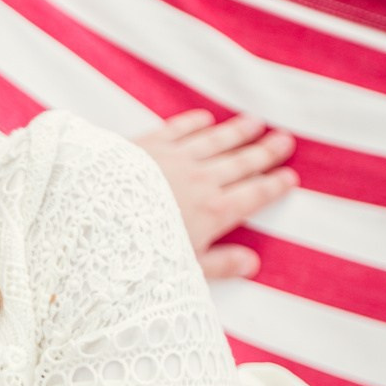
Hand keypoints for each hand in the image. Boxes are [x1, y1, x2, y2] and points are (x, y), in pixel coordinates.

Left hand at [133, 110, 296, 280]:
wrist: (95, 217)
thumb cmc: (139, 249)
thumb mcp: (184, 267)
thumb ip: (219, 265)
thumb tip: (251, 264)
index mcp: (215, 212)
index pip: (254, 196)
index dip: (274, 186)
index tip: (290, 177)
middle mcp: (202, 180)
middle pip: (241, 162)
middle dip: (265, 152)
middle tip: (285, 140)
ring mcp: (176, 158)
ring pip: (215, 141)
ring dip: (237, 132)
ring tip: (255, 123)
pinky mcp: (149, 144)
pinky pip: (178, 129)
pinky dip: (193, 123)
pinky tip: (204, 118)